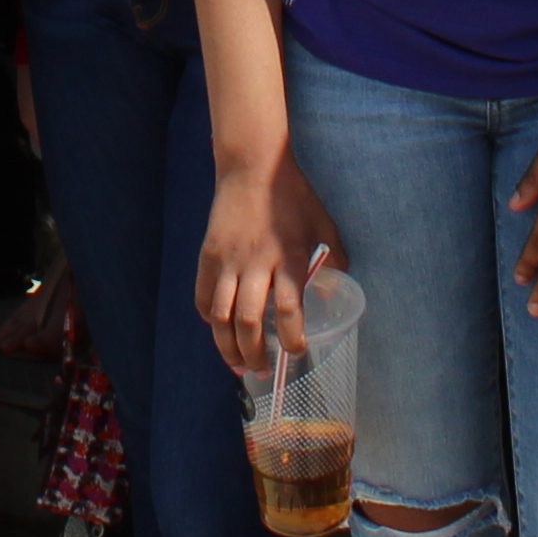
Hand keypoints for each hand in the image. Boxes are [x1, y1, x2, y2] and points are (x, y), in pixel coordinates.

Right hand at [197, 156, 342, 377]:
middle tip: (264, 370)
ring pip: (221, 316)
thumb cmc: (293, 195)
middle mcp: (257, 262)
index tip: (296, 351)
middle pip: (249, 320)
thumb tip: (334, 291)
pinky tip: (220, 330)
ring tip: (238, 365)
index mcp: (289, 257)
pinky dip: (210, 319)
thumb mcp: (324, 224)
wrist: (252, 166)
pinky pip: (204, 296)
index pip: (288, 309)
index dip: (291, 338)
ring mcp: (229, 259)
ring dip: (228, 347)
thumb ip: (333, 258)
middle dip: (255, 354)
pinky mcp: (209, 255)